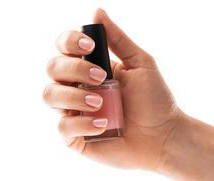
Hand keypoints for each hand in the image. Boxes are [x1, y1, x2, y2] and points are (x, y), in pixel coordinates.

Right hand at [43, 9, 180, 169]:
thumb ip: (118, 39)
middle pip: (53, 69)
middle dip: (74, 70)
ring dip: (74, 96)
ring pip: (50, 96)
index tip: (90, 47)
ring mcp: (76, 112)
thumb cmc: (155, 100)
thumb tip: (97, 12)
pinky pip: (63, 127)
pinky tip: (104, 124)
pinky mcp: (76, 136)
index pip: (64, 48)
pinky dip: (82, 124)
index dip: (70, 42)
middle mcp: (79, 88)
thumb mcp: (141, 64)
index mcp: (92, 68)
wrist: (163, 135)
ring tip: (100, 102)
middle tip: (102, 77)